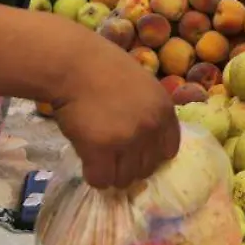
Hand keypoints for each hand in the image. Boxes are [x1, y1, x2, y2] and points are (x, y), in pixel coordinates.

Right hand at [50, 37, 180, 187]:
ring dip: (112, 173)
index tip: (137, 153)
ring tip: (100, 158)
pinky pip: (101, 180)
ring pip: (125, 178)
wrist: (75, 64)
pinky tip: (88, 161)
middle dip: (130, 166)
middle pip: (147, 168)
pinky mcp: (100, 150)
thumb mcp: (143, 86)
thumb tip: (146, 143)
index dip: (151, 154)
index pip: (169, 151)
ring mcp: (127, 140)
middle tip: (113, 155)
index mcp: (164, 111)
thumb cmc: (104, 69)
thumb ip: (148, 112)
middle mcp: (151, 128)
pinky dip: (94, 176)